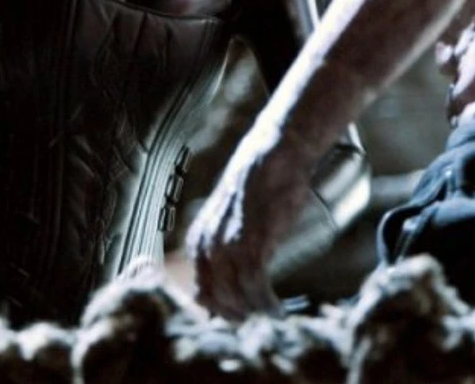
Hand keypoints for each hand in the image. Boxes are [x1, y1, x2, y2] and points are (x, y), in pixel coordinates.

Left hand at [186, 133, 312, 319]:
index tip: (240, 315)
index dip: (221, 308)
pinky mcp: (251, 244)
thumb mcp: (230, 219)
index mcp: (196, 241)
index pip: (200, 291)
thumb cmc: (257, 186)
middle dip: (236, 314)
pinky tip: (277, 310)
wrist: (273, 155)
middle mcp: (205, 246)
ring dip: (255, 312)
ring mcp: (227, 246)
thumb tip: (230, 275)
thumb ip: (224, 246)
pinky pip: (255, 287)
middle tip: (257, 320)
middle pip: (215, 300)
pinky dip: (267, 304)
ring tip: (272, 316)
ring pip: (236, 297)